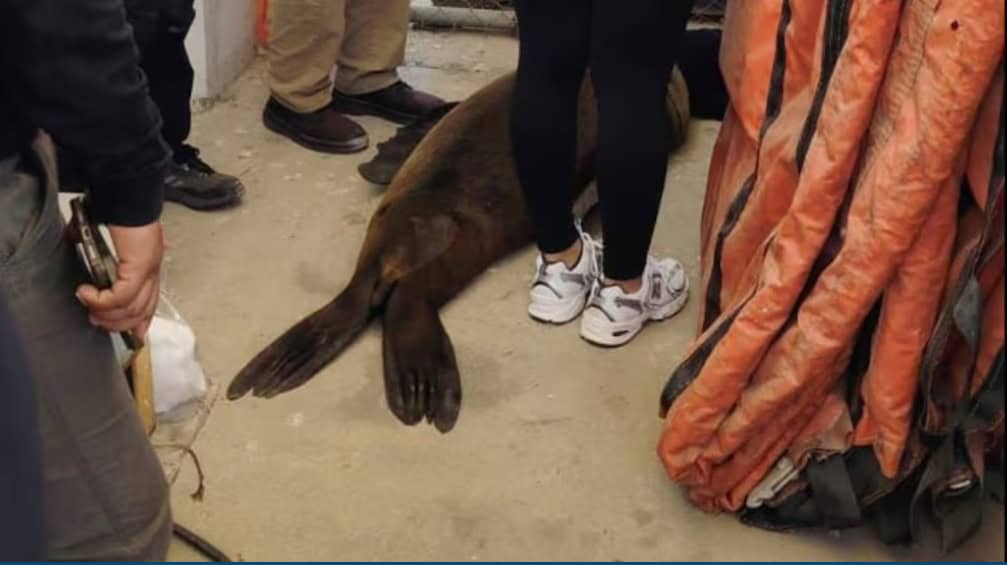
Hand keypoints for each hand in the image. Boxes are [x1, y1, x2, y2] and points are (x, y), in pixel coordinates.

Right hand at [76, 222, 164, 338]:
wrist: (128, 194)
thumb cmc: (119, 211)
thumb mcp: (109, 236)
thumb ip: (100, 247)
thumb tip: (77, 243)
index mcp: (150, 266)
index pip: (151, 303)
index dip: (140, 321)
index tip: (131, 334)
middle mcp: (153, 271)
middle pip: (141, 312)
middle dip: (117, 323)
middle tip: (96, 320)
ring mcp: (149, 270)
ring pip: (131, 309)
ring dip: (106, 314)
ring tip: (88, 306)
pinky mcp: (139, 268)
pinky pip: (121, 297)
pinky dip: (102, 300)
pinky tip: (86, 292)